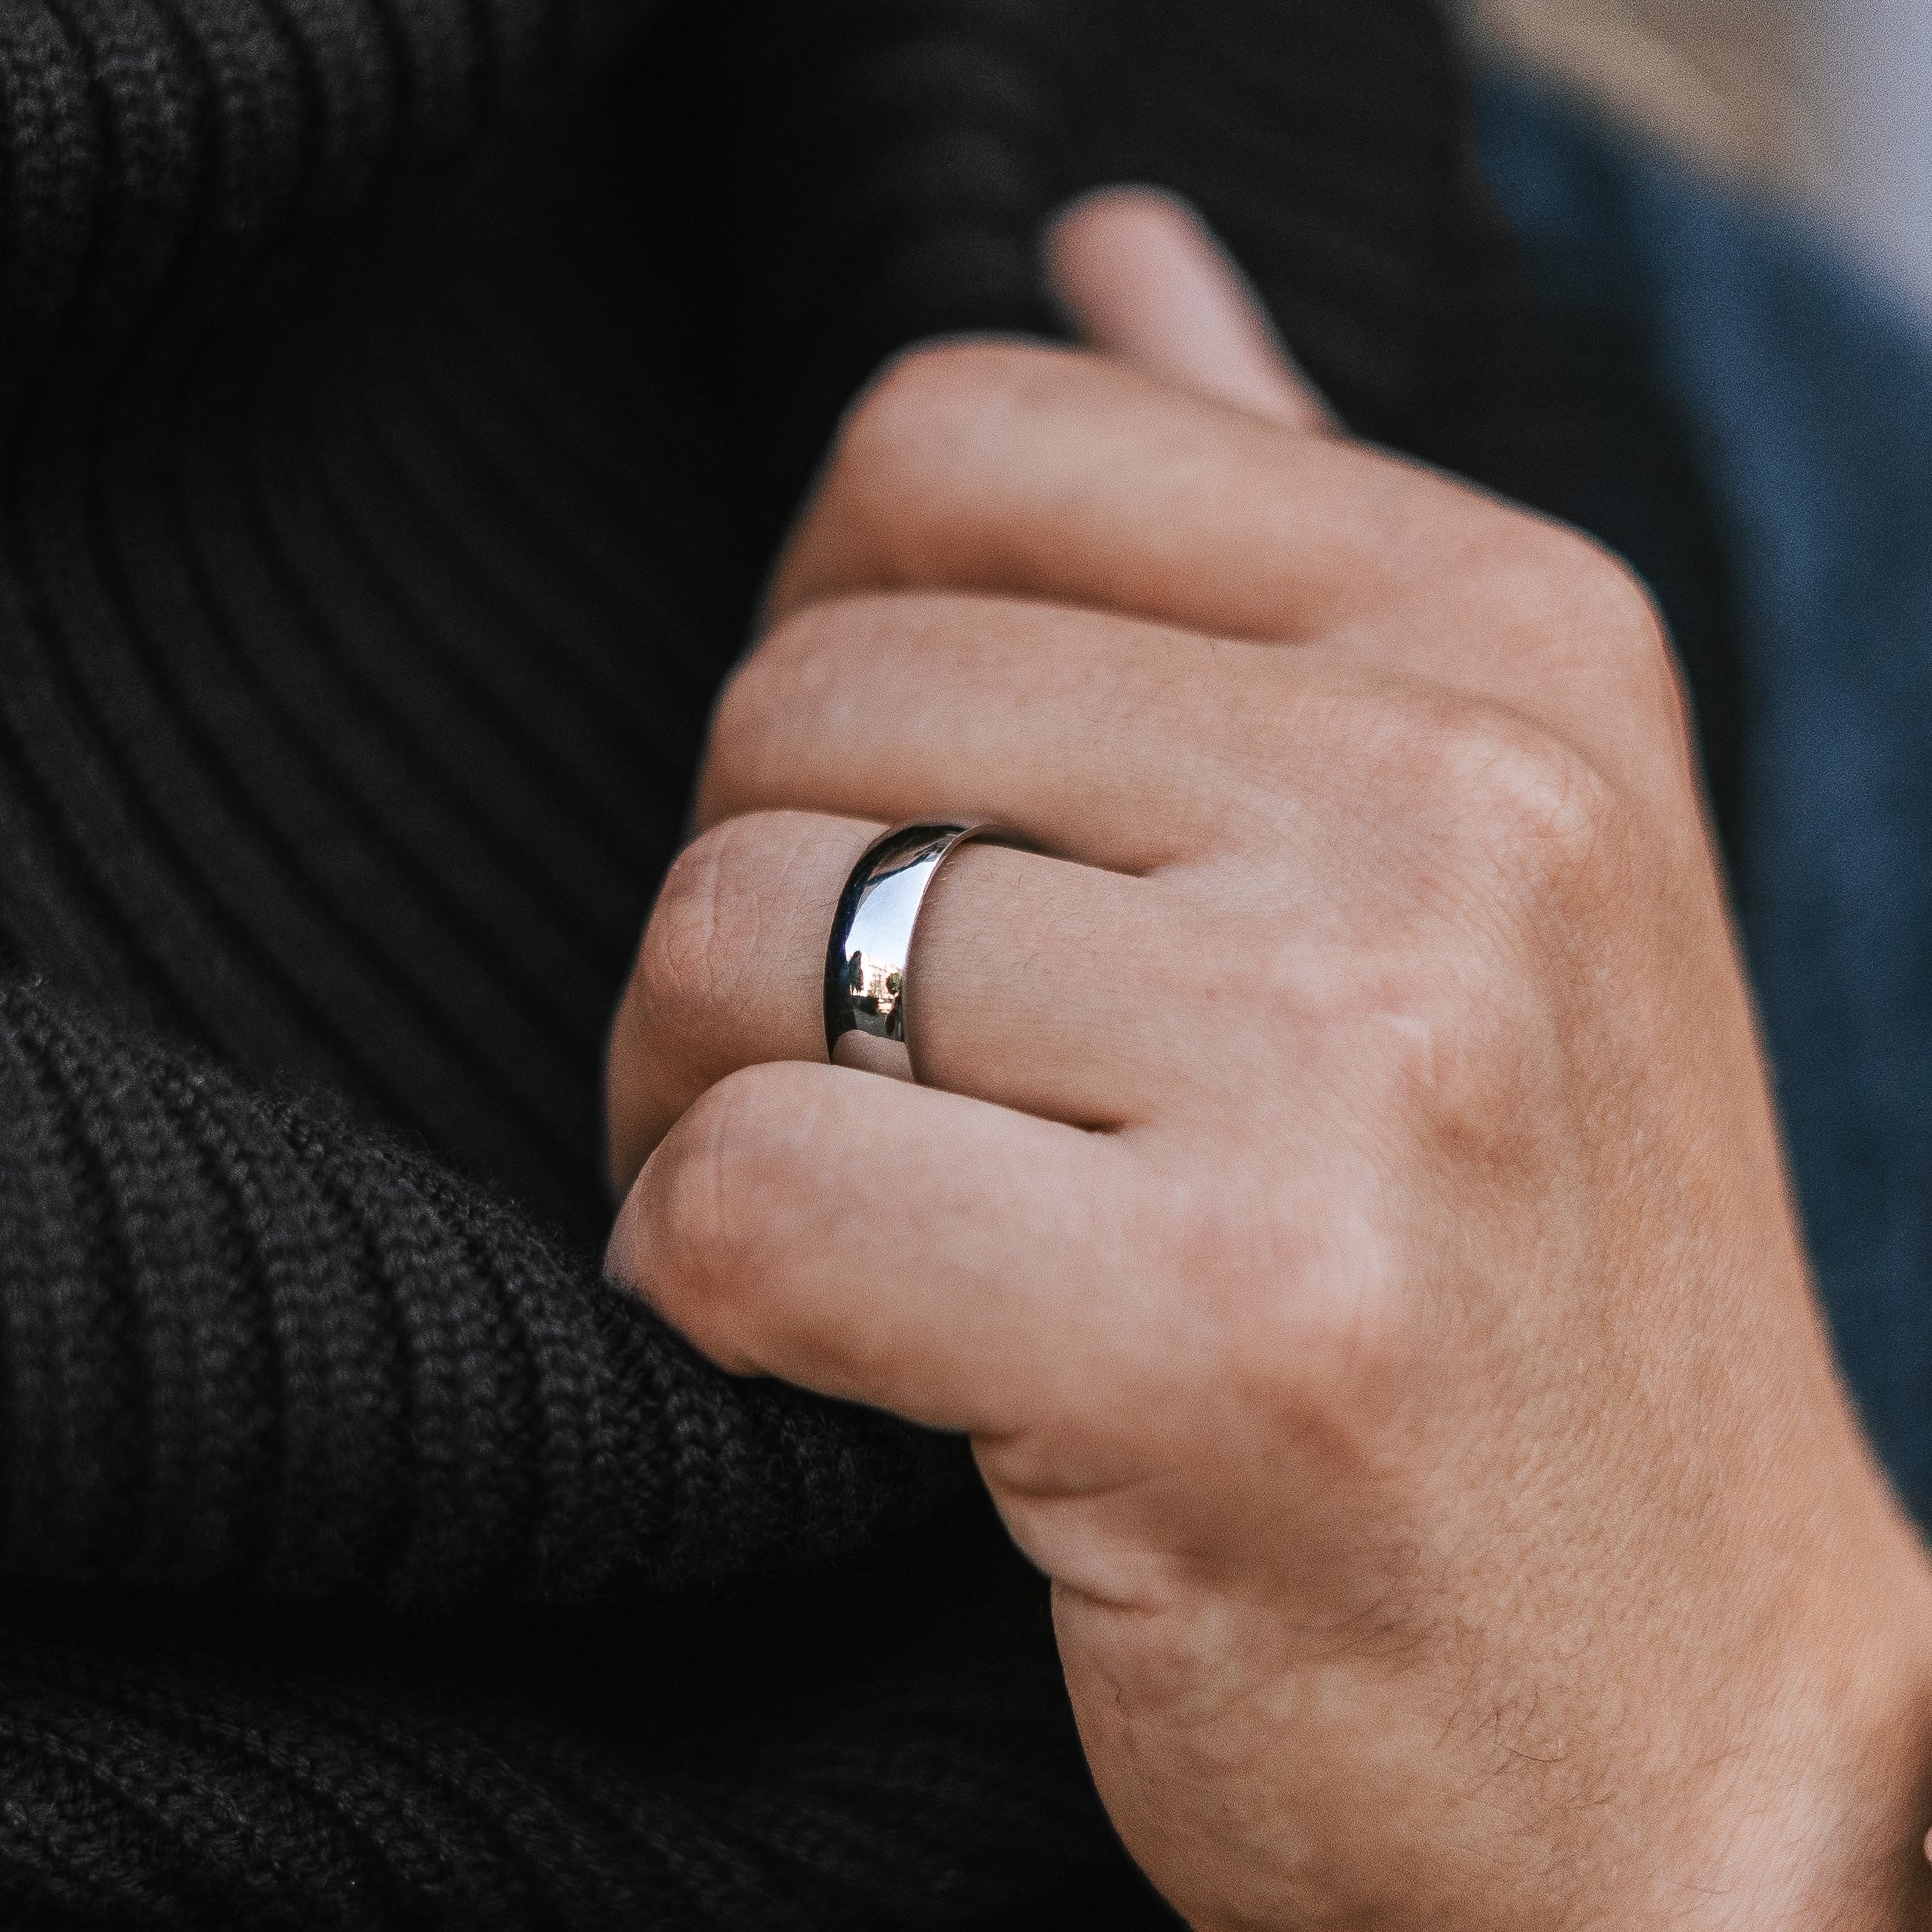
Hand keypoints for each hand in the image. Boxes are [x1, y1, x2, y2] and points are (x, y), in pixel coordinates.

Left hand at [605, 191, 1931, 1927]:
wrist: (1693, 1724)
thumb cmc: (1534, 1284)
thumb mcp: (1469, 840)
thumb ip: (1269, 518)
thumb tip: (1117, 246)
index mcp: (1510, 643)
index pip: (954, 447)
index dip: (827, 643)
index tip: (880, 825)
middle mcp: (1461, 810)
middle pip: (809, 701)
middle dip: (739, 901)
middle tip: (819, 1068)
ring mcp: (1365, 1069)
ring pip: (740, 937)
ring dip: (694, 1091)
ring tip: (822, 1204)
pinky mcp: (1238, 1343)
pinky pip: (746, 1194)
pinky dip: (703, 1275)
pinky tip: (818, 1343)